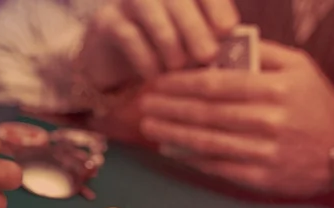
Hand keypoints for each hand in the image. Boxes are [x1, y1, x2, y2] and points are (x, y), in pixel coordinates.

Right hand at [79, 0, 238, 90]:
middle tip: (208, 56)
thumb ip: (206, 39)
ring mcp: (126, 2)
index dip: (216, 6)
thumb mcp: (186, 42)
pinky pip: (128, 36)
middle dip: (195, 28)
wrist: (109, 60)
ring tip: (178, 67)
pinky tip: (153, 74)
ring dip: (170, 43)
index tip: (228, 30)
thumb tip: (228, 52)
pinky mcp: (104, 22)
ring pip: (152, 13)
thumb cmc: (158, 51)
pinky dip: (144, 57)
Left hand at [139, 41, 333, 196]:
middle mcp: (270, 120)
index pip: (217, 85)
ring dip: (172, 134)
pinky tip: (170, 149)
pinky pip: (217, 166)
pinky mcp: (260, 176)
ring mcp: (265, 151)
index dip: (182, 84)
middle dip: (169, 108)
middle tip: (144, 103)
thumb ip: (261, 53)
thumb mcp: (298, 67)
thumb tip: (220, 44)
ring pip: (207, 141)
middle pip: (206, 113)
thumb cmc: (313, 104)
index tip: (158, 81)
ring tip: (149, 126)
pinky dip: (190, 158)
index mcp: (277, 88)